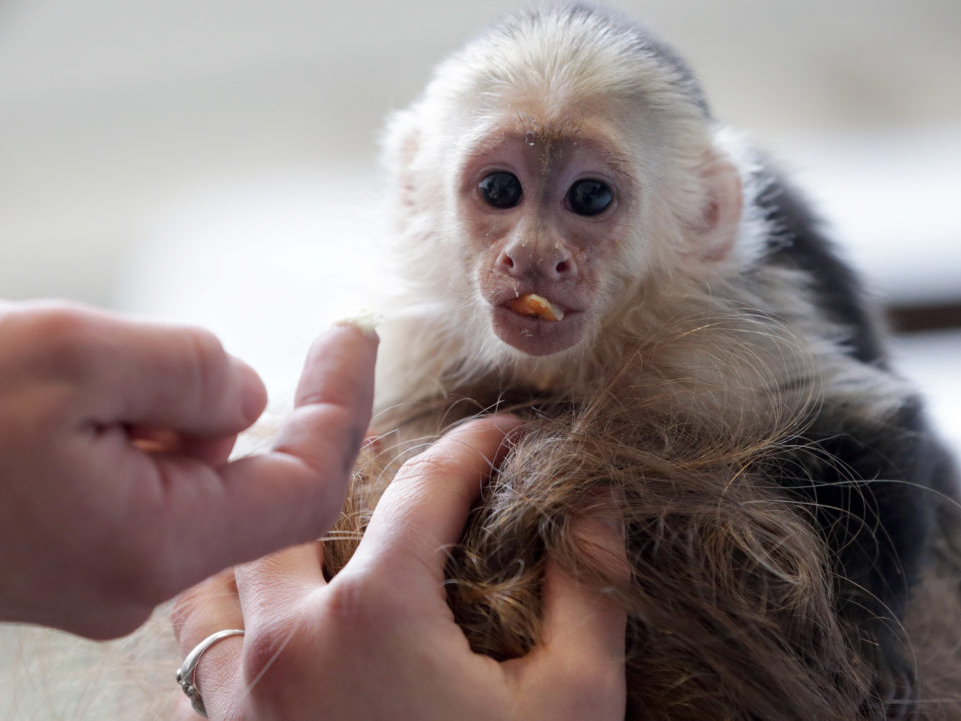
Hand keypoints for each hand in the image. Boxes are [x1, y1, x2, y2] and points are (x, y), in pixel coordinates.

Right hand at [0, 301, 377, 638]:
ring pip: (189, 481)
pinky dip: (131, 440)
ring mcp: (100, 581)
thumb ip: (191, 372)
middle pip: (247, 482)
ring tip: (81, 383)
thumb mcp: (73, 357)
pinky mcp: (71, 565)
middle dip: (222, 402)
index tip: (356, 337)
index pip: (306, 488)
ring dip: (166, 416)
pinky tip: (68, 412)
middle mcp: (136, 582)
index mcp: (155, 543)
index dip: (343, 407)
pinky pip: (140, 494)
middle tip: (154, 353)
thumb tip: (250, 399)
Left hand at [171, 417, 626, 720]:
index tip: (505, 431)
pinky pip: (197, 645)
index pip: (425, 486)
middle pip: (292, 502)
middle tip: (388, 436)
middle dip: (344, 453)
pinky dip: (230, 607)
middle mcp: (283, 639)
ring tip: (312, 513)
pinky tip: (275, 609)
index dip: (474, 444)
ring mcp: (233, 694)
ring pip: (221, 570)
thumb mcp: (574, 702)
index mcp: (372, 614)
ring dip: (266, 531)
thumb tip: (598, 502)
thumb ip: (590, 589)